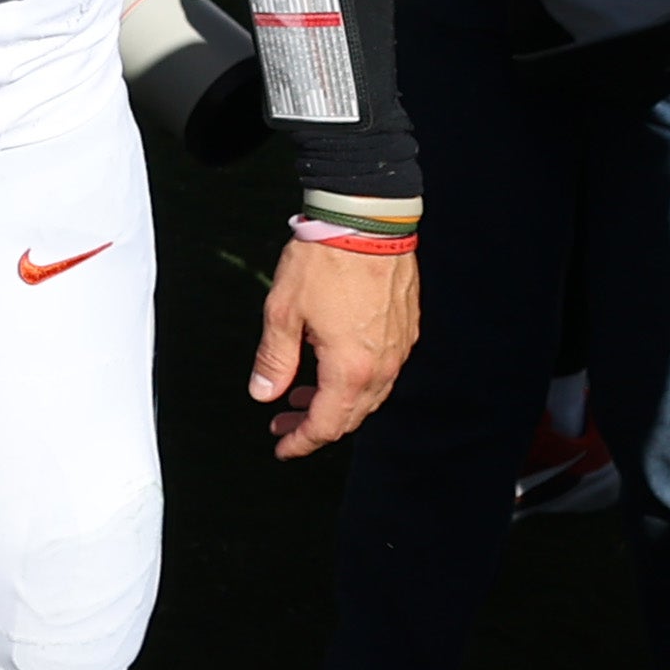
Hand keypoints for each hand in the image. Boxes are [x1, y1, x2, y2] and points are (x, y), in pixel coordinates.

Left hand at [251, 239, 418, 459]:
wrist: (367, 220)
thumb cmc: (323, 261)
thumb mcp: (284, 311)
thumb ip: (274, 359)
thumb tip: (263, 396)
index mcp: (350, 369)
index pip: (326, 425)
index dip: (301, 442)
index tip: (282, 448)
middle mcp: (382, 367)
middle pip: (350, 416)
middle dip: (314, 426)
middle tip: (282, 423)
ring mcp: (398, 349)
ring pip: (369, 396)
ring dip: (335, 403)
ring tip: (301, 396)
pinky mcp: (405, 330)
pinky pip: (382, 371)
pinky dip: (354, 381)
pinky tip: (333, 367)